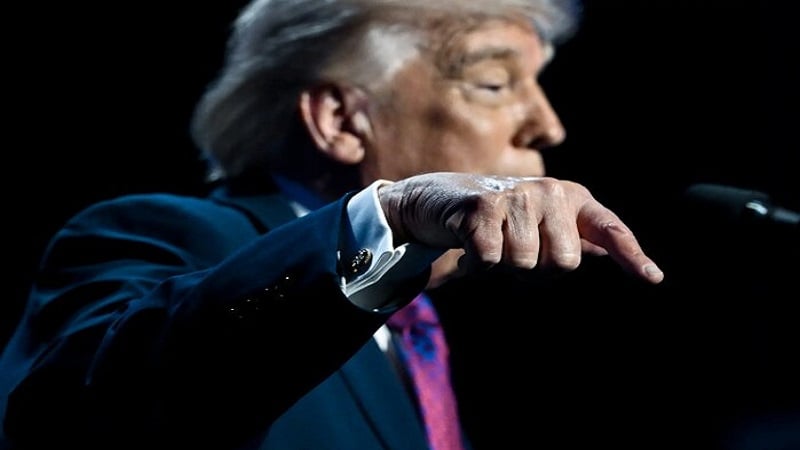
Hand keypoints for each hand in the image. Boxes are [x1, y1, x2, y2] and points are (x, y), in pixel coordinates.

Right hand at [378, 172, 663, 284]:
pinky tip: (472, 247)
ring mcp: (517, 196)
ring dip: (504, 266)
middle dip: (538, 270)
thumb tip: (621, 258)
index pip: (609, 228)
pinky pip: (493, 261)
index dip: (631, 254)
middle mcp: (550, 192)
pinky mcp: (482, 207)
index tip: (653, 278)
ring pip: (525, 264)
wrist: (441, 199)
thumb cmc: (500, 219)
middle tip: (516, 250)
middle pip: (564, 263)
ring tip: (493, 244)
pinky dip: (479, 265)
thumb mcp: (541, 224)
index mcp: (571, 198)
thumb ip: (577, 238)